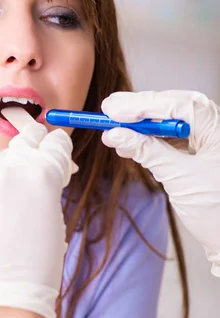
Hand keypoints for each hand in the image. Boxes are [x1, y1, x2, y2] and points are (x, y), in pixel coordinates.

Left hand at [0, 109, 76, 317]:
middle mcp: (9, 170)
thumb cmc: (38, 264)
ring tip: (18, 192)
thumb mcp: (55, 217)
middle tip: (40, 155)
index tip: (58, 151)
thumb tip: (43, 174)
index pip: (53, 143)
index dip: (59, 148)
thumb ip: (47, 186)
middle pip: (24, 142)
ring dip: (10, 170)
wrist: (1, 295)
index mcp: (41, 172)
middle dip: (34, 147)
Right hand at [101, 90, 219, 275]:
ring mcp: (207, 140)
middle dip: (140, 107)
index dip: (145, 105)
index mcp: (219, 131)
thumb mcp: (180, 179)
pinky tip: (128, 141)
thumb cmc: (218, 213)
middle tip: (108, 110)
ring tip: (113, 126)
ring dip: (140, 122)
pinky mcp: (197, 152)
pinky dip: (147, 138)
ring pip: (170, 119)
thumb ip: (147, 152)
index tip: (115, 111)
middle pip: (174, 106)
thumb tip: (115, 134)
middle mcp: (215, 129)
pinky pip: (169, 137)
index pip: (180, 106)